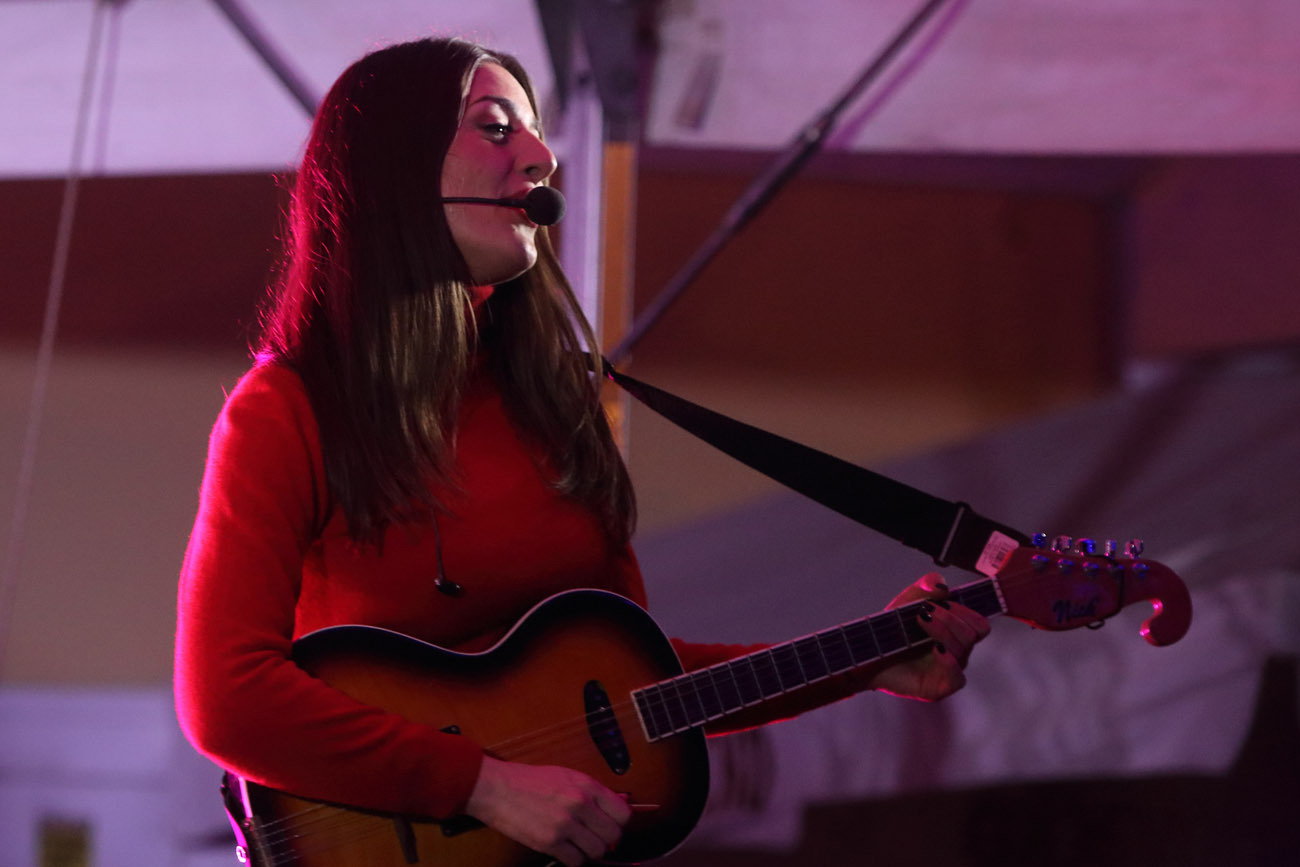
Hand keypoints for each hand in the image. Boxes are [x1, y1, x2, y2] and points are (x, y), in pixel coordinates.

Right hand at [465, 756, 630, 865]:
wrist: (497, 789)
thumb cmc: (530, 780)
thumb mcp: (567, 776)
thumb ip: (593, 791)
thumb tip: (619, 803)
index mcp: (586, 785)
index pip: (623, 813)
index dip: (618, 821)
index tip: (609, 823)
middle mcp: (580, 804)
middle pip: (613, 835)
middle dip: (606, 839)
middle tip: (594, 836)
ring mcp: (565, 825)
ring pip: (597, 851)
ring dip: (590, 850)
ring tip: (578, 843)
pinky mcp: (549, 843)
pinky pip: (575, 861)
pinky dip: (573, 858)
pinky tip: (565, 849)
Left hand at [865, 573, 989, 700]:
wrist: (868, 652)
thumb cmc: (892, 629)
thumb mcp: (908, 600)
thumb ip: (926, 586)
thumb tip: (942, 585)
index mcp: (955, 632)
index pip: (978, 623)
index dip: (965, 610)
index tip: (942, 601)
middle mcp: (957, 652)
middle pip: (974, 633)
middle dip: (951, 617)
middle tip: (926, 611)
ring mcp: (948, 670)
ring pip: (963, 649)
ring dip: (943, 630)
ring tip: (920, 621)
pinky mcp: (938, 687)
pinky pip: (957, 678)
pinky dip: (949, 660)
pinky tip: (936, 648)